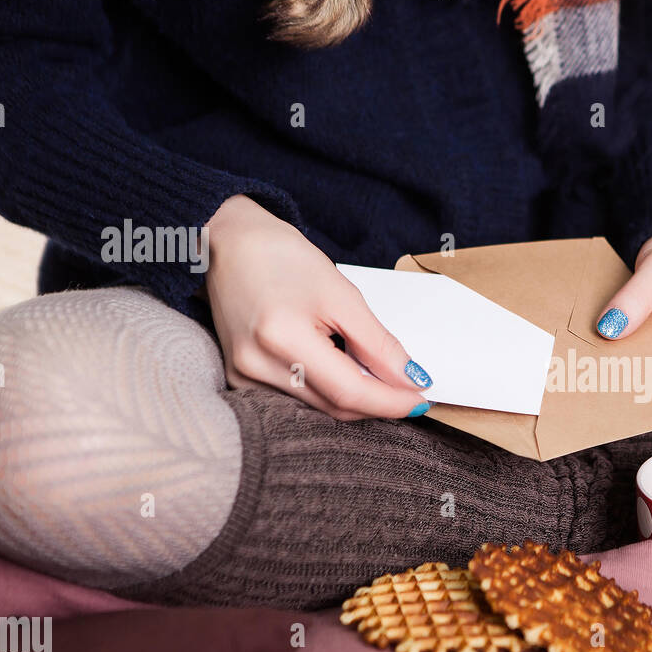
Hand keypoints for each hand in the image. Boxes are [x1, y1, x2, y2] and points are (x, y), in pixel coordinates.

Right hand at [203, 195, 431, 420]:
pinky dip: (329, 393)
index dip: (391, 401)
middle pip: (334, 406)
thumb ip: (377, 344)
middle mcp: (256, 366)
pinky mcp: (240, 380)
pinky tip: (347, 376)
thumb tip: (411, 379)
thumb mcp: (341, 295)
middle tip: (410, 392)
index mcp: (281, 338)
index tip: (422, 399)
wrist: (229, 243)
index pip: (349, 391)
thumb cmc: (281, 258)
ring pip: (318, 408)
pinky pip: (298, 400)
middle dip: (378, 404)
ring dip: (356, 400)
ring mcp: (243, 377)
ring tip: (382, 380)